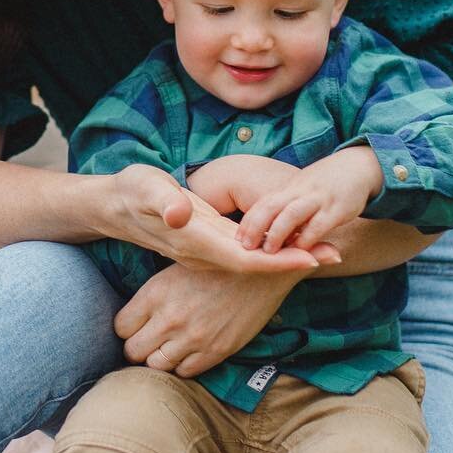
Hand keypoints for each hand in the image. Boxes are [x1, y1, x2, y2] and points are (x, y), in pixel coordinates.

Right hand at [109, 164, 325, 275]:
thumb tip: (180, 215)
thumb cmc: (132, 193)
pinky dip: (273, 249)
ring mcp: (209, 251)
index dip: (278, 259)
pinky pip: (247, 251)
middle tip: (336, 253)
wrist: (116, 209)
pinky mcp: (211, 242)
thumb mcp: (145, 189)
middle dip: (296, 260)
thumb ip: (163, 202)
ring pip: (256, 259)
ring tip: (325, 248)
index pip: (244, 258)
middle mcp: (205, 253)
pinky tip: (294, 242)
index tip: (310, 257)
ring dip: (289, 255)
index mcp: (196, 241)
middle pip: (257, 263)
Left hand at [115, 262, 298, 376]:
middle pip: (132, 351)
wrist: (263, 269)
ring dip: (158, 358)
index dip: (127, 327)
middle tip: (150, 339)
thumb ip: (153, 294)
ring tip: (168, 347)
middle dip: (138, 346)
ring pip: (155, 366)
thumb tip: (133, 316)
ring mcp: (193, 339)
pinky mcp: (215, 352)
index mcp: (156, 293)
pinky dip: (182, 366)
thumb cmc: (217, 264)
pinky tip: (188, 351)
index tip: (136, 325)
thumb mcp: (177, 266)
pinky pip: (184, 373)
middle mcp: (170, 319)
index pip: (120, 327)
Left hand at [236, 147, 382, 254]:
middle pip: (271, 206)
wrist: (361, 166)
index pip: (263, 202)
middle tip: (245, 247)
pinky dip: (307, 239)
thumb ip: (287, 205)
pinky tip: (300, 251)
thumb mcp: (304, 189)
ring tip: (268, 252)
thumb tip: (267, 228)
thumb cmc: (327, 183)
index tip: (237, 238)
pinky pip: (318, 225)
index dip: (249, 220)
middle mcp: (301, 191)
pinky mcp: (337, 209)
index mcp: (290, 187)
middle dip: (255, 226)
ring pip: (291, 214)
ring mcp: (318, 199)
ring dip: (277, 233)